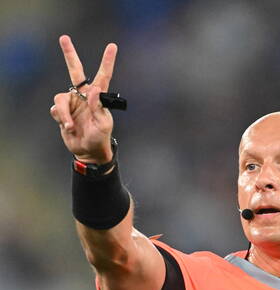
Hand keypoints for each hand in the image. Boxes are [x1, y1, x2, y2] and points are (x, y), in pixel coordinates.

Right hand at [50, 35, 117, 162]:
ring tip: (71, 126)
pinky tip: (69, 128)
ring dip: (64, 113)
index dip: (107, 61)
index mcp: (98, 97)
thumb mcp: (103, 125)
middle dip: (69, 54)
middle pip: (75, 71)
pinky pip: (56, 110)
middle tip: (64, 38)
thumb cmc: (100, 138)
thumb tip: (94, 89)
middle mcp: (83, 96)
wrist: (87, 151)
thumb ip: (98, 107)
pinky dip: (62, 119)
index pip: (104, 76)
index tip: (112, 46)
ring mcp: (72, 102)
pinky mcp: (62, 111)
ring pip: (60, 98)